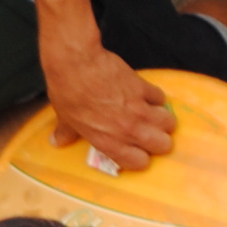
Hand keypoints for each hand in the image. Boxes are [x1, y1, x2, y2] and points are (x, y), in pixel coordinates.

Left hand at [41, 47, 176, 171]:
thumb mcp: (65, 118)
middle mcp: (128, 130)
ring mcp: (139, 109)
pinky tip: (146, 95)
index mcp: (108, 142)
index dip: (140, 158)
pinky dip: (155, 97)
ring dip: (162, 120)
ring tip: (151, 116)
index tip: (136, 151)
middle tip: (148, 134)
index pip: (139, 163)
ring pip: (169, 123)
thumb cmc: (67, 92)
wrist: (76, 63)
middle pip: (163, 145)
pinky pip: (161, 98)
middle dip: (158, 141)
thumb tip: (57, 142)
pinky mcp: (143, 88)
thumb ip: (67, 133)